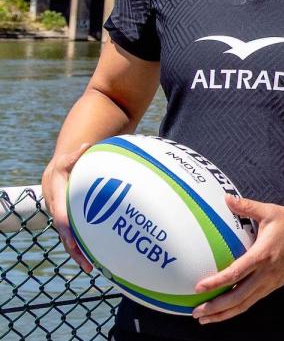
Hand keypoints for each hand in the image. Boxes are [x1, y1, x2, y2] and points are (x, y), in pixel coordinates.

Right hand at [41, 143, 93, 271]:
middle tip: (87, 263)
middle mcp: (58, 211)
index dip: (66, 228)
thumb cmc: (68, 163)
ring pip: (69, 240)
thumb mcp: (71, 156)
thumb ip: (78, 153)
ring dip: (79, 254)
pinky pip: (76, 236)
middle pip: (65, 234)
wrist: (57, 171)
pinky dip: (83, 248)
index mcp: (57, 198)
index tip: (73, 240)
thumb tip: (87, 146)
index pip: (61, 216)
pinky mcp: (70, 222)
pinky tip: (95, 259)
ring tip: (91, 268)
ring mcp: (63, 218)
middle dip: (75, 250)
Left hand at [191, 196, 283, 323]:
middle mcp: (266, 273)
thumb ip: (247, 207)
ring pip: (245, 304)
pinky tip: (225, 311)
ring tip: (205, 319)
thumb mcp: (270, 211)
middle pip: (238, 297)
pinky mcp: (275, 285)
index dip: (216, 282)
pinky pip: (253, 300)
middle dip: (216, 308)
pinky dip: (237, 308)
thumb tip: (226, 198)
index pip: (236, 273)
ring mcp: (272, 282)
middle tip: (195, 312)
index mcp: (262, 255)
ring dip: (224, 314)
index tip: (199, 288)